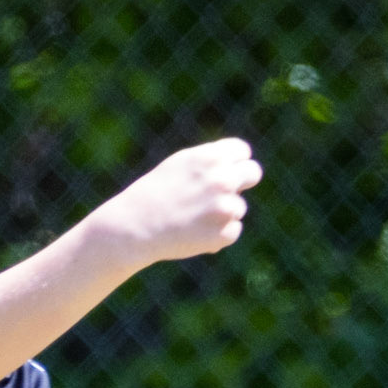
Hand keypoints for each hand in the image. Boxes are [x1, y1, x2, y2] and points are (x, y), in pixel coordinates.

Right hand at [103, 139, 262, 267]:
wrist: (134, 227)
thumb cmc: (154, 193)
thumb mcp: (181, 165)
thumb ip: (211, 161)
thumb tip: (239, 165)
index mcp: (211, 157)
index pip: (243, 152)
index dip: (235, 162)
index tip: (228, 170)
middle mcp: (222, 179)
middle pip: (253, 172)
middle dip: (243, 181)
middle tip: (223, 192)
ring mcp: (224, 208)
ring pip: (239, 207)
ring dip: (222, 213)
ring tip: (192, 218)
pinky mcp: (223, 234)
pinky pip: (233, 231)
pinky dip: (218, 234)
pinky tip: (194, 233)